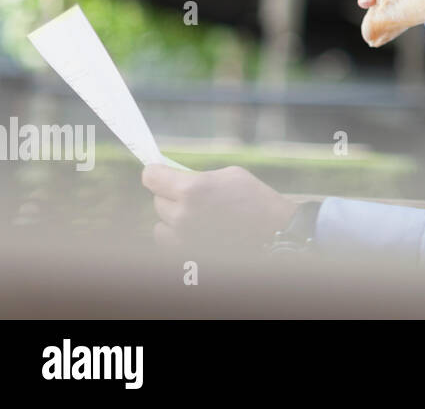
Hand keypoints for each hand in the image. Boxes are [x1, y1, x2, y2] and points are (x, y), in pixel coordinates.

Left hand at [141, 164, 296, 251]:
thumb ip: (197, 176)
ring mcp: (183, 237)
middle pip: (157, 200)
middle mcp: (182, 214)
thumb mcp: (229, 175)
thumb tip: (174, 177)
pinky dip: (175, 235)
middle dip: (170, 194)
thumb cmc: (255, 198)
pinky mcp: (187, 253)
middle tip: (191, 195)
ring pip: (160, 223)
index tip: (159, 171)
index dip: (155, 172)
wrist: (274, 231)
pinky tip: (194, 230)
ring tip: (194, 215)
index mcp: (192, 189)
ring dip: (172, 217)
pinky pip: (167, 241)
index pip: (151, 177)